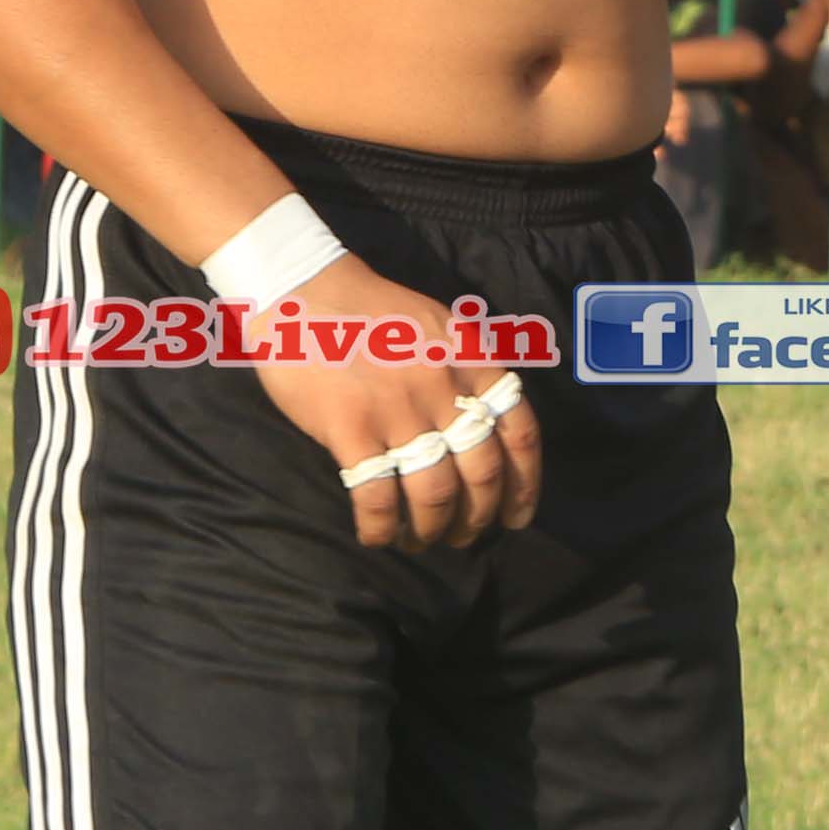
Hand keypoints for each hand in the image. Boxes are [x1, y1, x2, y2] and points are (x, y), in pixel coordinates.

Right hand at [244, 251, 541, 552]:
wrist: (303, 289)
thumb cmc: (371, 312)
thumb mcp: (440, 327)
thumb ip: (468, 372)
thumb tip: (485, 429)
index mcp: (472, 361)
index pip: (520, 432)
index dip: (525, 484)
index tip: (517, 516)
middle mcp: (445, 388)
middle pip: (482, 473)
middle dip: (478, 517)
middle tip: (463, 536)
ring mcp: (398, 410)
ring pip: (435, 493)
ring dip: (431, 529)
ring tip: (419, 540)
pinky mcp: (350, 428)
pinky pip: (377, 496)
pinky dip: (380, 527)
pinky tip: (375, 535)